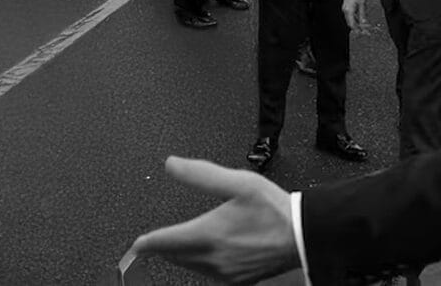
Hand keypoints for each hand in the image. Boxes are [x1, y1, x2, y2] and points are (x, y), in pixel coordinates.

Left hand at [131, 157, 299, 283]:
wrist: (303, 235)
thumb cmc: (275, 209)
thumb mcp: (238, 182)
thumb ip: (201, 174)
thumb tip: (172, 165)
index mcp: (209, 234)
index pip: (165, 241)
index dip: (147, 243)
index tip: (137, 244)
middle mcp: (214, 258)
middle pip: (175, 257)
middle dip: (164, 248)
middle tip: (155, 242)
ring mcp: (226, 272)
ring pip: (191, 267)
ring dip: (182, 256)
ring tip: (179, 245)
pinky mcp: (238, 280)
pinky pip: (209, 274)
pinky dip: (201, 264)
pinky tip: (208, 254)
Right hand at [342, 0, 367, 32]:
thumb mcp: (362, 4)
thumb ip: (363, 15)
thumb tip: (364, 23)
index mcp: (349, 11)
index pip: (352, 24)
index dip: (358, 30)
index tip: (363, 33)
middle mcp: (346, 10)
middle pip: (350, 23)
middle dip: (357, 28)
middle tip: (364, 32)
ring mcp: (346, 8)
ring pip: (350, 19)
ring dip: (356, 23)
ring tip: (363, 27)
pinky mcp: (347, 6)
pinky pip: (350, 15)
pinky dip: (355, 18)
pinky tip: (359, 20)